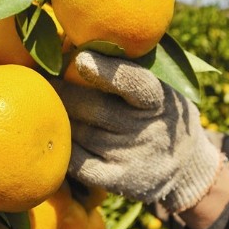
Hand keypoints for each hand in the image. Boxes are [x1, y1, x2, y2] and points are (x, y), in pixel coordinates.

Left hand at [52, 51, 221, 212]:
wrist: (185, 166)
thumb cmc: (160, 114)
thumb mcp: (163, 89)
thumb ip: (133, 70)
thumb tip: (80, 47)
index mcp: (160, 101)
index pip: (137, 85)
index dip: (110, 72)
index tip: (81, 59)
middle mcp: (148, 130)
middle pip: (94, 108)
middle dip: (64, 92)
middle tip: (43, 81)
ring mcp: (132, 158)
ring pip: (81, 133)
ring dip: (61, 118)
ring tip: (48, 107)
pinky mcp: (118, 180)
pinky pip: (78, 162)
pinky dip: (64, 147)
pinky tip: (57, 136)